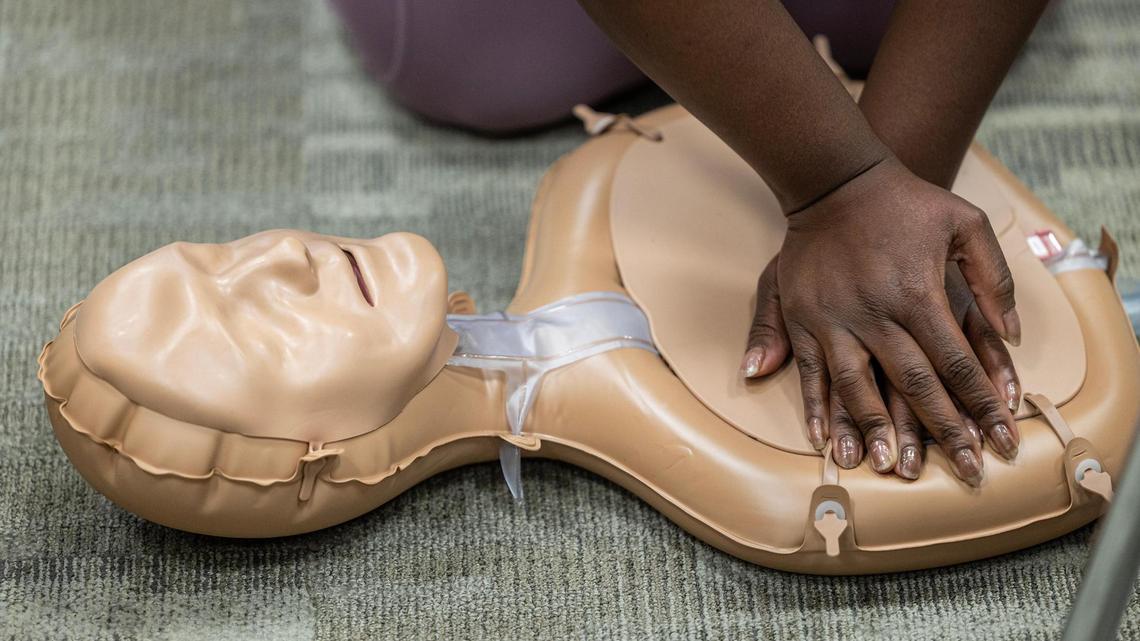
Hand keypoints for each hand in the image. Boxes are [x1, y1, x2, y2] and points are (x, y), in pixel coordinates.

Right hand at [741, 158, 1021, 485]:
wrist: (837, 181)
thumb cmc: (904, 203)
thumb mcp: (964, 222)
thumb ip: (992, 277)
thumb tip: (1006, 333)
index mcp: (917, 294)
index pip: (957, 364)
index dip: (980, 406)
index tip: (1000, 441)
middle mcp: (875, 313)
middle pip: (913, 385)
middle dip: (941, 432)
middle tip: (962, 472)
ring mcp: (834, 318)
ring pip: (856, 387)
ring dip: (873, 430)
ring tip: (888, 468)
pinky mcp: (804, 318)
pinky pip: (810, 371)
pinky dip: (816, 408)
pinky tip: (823, 438)